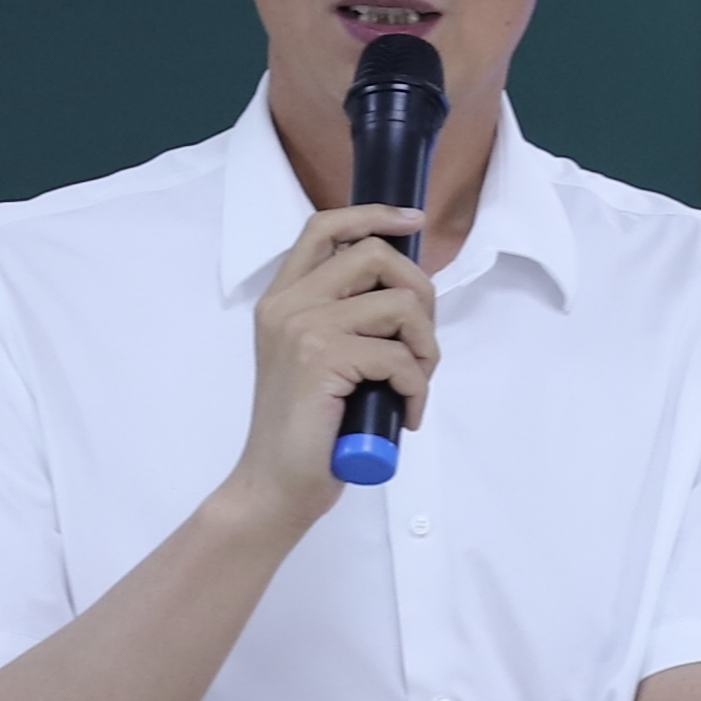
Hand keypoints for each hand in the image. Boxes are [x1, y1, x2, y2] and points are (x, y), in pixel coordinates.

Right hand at [226, 203, 437, 526]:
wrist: (275, 485)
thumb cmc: (307, 431)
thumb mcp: (319, 359)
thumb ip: (345, 319)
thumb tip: (406, 291)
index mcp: (282, 298)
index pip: (324, 227)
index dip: (374, 215)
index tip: (413, 222)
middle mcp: (287, 304)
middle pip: (376, 255)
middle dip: (420, 294)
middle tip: (420, 344)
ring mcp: (302, 329)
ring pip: (400, 306)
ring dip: (425, 348)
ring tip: (414, 385)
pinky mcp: (322, 360)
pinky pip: (400, 357)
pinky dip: (418, 388)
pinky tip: (406, 414)